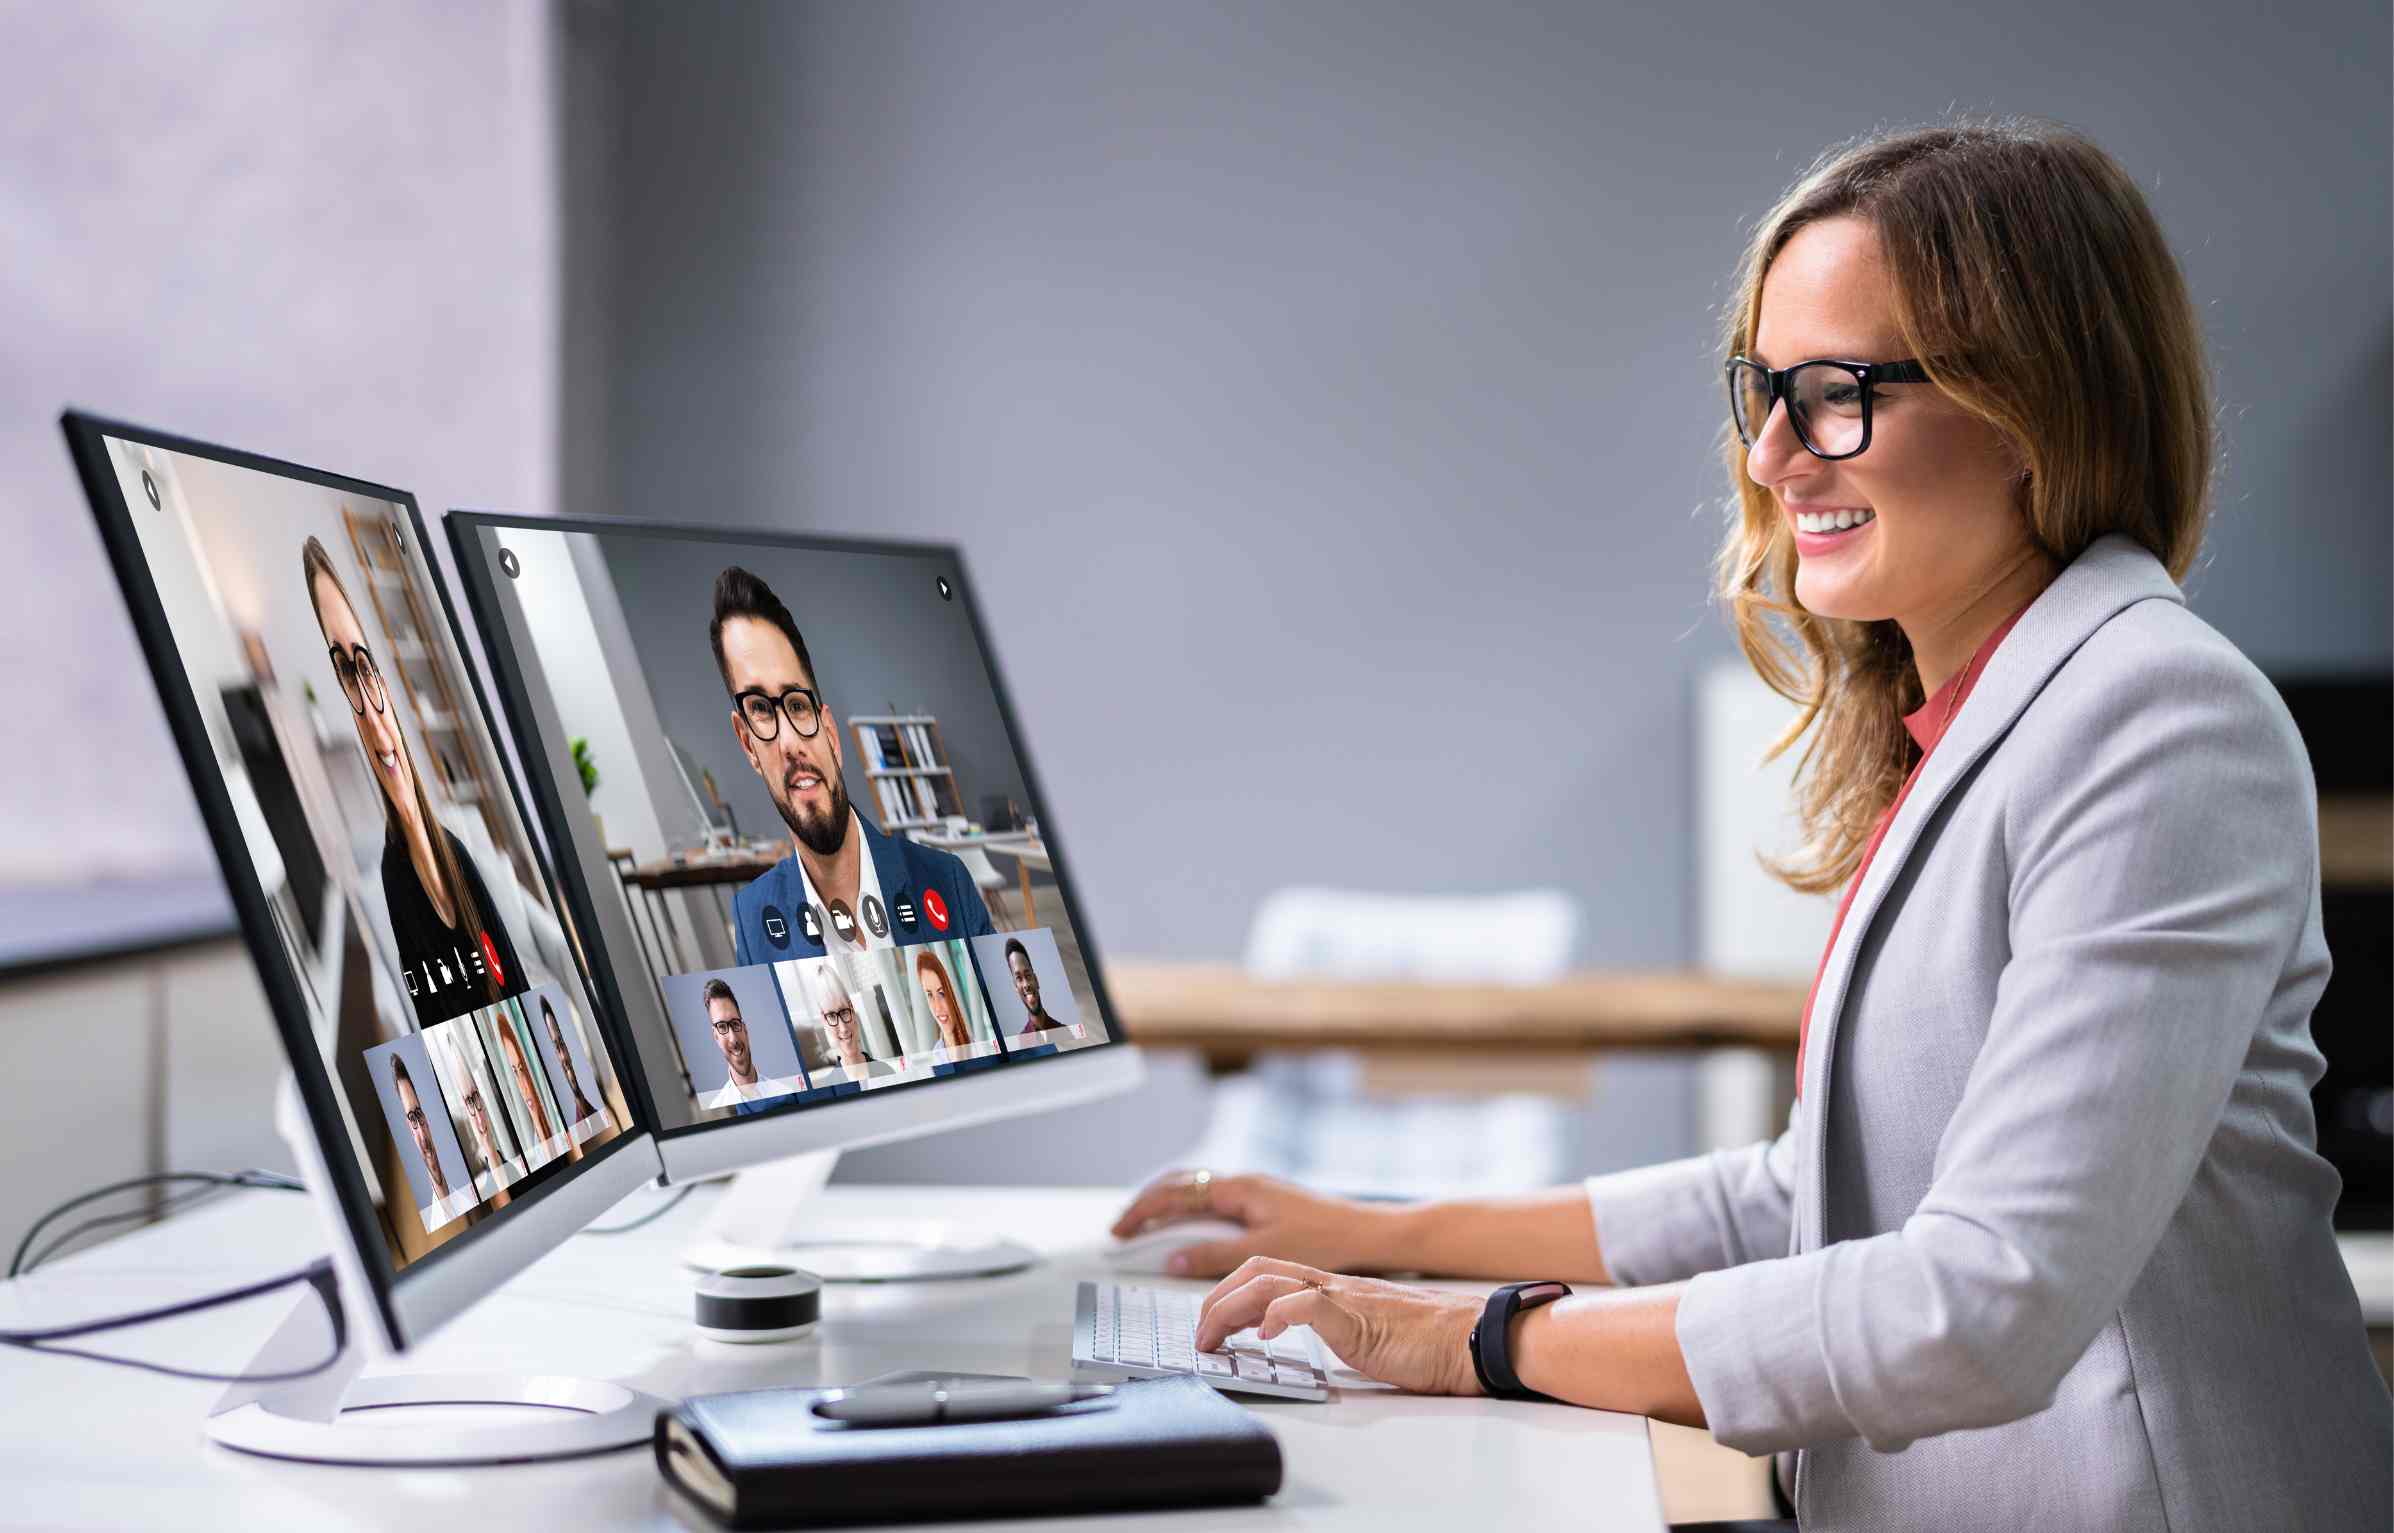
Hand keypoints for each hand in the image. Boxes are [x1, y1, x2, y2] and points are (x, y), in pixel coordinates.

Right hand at [1109, 1170, 1397, 1277]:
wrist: (1367, 1232)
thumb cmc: (1324, 1240)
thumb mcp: (1262, 1252)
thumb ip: (1214, 1255)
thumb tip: (1173, 1257)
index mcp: (1239, 1188)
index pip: (1176, 1192)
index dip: (1143, 1211)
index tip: (1119, 1230)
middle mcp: (1243, 1183)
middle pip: (1181, 1186)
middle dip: (1147, 1206)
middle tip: (1122, 1229)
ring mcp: (1253, 1192)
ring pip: (1197, 1192)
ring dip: (1168, 1208)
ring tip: (1145, 1230)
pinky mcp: (1263, 1204)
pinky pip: (1214, 1202)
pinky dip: (1191, 1214)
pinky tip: (1188, 1233)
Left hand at [1197, 1257, 1483, 1395]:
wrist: (1473, 1336)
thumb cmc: (1429, 1340)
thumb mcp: (1365, 1331)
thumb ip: (1332, 1327)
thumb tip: (1295, 1337)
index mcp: (1332, 1288)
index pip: (1266, 1273)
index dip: (1229, 1294)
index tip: (1211, 1324)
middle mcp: (1331, 1284)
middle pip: (1255, 1269)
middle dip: (1215, 1299)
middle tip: (1199, 1334)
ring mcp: (1343, 1297)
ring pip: (1268, 1282)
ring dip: (1228, 1309)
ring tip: (1211, 1338)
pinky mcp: (1358, 1318)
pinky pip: (1308, 1305)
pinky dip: (1278, 1315)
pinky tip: (1264, 1336)